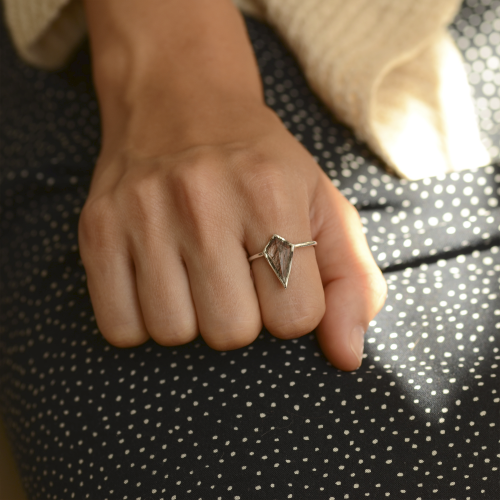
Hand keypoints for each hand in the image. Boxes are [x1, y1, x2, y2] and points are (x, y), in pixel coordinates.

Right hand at [79, 0, 386, 370]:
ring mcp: (142, 213)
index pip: (296, 318)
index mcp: (271, 193)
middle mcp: (202, 200)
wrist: (183, 101)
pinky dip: (143, 321)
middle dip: (241, 318)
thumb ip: (353, 282)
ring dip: (192, 320)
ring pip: (173, 333)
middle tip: (235, 277)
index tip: (279, 281)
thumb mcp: (325, 208)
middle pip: (230, 332)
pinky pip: (120, 326)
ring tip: (196, 276)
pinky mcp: (98, 227)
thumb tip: (346, 359)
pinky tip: (160, 284)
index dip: (293, 312)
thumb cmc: (263, 166)